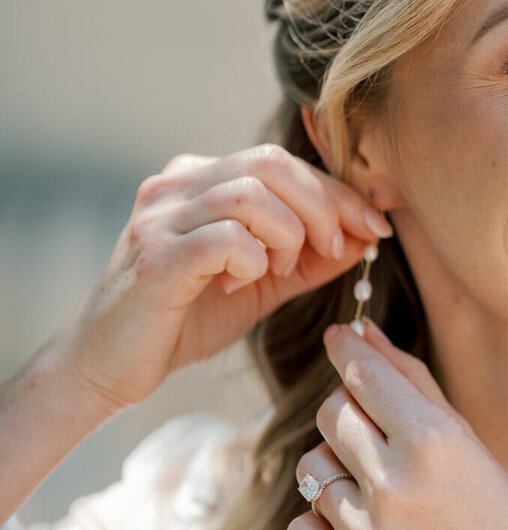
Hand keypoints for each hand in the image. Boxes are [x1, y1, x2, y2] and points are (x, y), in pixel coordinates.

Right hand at [62, 144, 392, 415]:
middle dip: (323, 207)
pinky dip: (252, 259)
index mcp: (200, 178)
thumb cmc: (183, 320)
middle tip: (336, 250)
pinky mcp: (155, 257)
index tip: (377, 225)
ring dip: (288, 235)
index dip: (338, 192)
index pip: (282, 163)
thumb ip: (310, 257)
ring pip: (251, 194)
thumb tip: (368, 236)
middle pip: (272, 164)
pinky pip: (226, 237)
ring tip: (280, 271)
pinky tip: (242, 284)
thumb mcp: (261, 282)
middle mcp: (176, 184)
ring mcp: (161, 217)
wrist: (109, 366)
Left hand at [284, 318, 507, 529]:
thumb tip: (358, 330)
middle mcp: (396, 482)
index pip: (363, 375)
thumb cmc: (489, 512)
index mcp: (433, 440)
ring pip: (311, 469)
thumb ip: (409, 380)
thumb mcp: (464, 439)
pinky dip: (322, 526)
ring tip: (379, 498)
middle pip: (330, 414)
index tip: (339, 339)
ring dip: (337, 475)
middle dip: (347, 415)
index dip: (347, 350)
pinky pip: (300, 526)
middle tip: (376, 438)